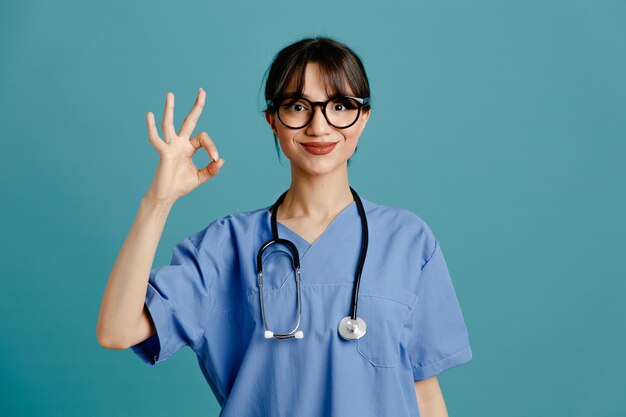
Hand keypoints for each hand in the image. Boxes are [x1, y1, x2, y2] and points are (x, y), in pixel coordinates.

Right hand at [144, 88, 223, 205]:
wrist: (167, 196)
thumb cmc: (181, 185)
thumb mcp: (200, 177)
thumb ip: (211, 170)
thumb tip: (221, 160)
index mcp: (189, 148)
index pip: (203, 138)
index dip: (212, 146)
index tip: (215, 159)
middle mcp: (180, 143)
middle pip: (189, 120)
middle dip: (196, 106)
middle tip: (202, 90)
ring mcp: (170, 146)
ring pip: (170, 124)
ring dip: (170, 109)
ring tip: (170, 94)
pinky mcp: (163, 152)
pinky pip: (156, 138)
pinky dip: (151, 127)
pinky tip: (149, 114)